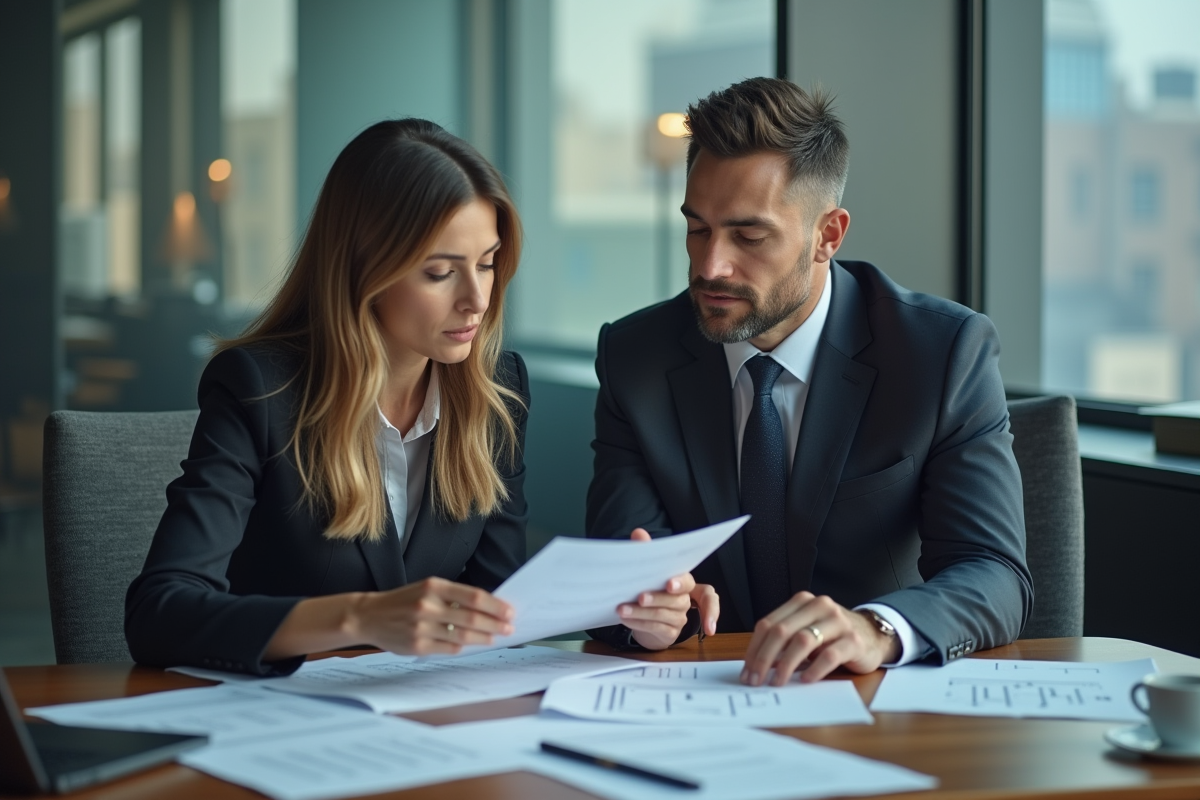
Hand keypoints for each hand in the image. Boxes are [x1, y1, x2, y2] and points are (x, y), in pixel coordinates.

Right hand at [348, 577, 513, 656]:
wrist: (369, 616)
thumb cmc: (404, 601)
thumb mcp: (426, 588)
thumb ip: (453, 596)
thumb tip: (486, 607)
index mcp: (433, 586)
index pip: (473, 596)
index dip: (495, 606)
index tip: (509, 611)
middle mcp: (428, 605)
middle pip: (472, 618)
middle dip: (494, 624)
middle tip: (508, 628)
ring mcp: (422, 627)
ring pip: (462, 636)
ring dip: (483, 638)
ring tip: (494, 637)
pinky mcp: (417, 646)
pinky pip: (448, 649)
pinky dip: (461, 647)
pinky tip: (469, 645)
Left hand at [617, 528, 719, 649]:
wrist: (649, 617)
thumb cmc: (652, 587)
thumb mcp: (649, 570)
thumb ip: (647, 551)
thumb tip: (639, 533)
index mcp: (685, 583)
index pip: (693, 583)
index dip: (682, 584)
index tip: (670, 584)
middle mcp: (685, 601)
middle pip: (678, 601)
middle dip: (657, 598)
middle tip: (640, 596)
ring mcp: (678, 618)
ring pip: (664, 616)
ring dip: (642, 612)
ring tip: (623, 609)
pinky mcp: (669, 633)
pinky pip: (656, 628)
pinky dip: (639, 623)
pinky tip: (625, 619)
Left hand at [740, 592, 899, 685]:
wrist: (873, 635)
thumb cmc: (832, 635)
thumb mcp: (806, 631)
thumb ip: (784, 641)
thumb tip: (755, 666)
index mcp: (802, 602)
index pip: (768, 624)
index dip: (754, 649)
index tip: (746, 671)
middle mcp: (819, 606)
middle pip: (782, 631)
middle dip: (764, 658)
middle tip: (756, 680)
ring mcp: (838, 622)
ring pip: (803, 640)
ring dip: (786, 664)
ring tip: (777, 682)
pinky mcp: (854, 641)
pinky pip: (830, 655)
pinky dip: (814, 669)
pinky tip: (806, 681)